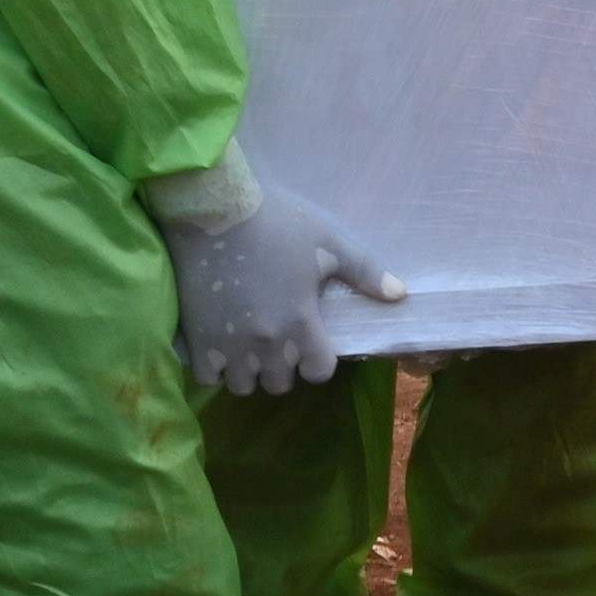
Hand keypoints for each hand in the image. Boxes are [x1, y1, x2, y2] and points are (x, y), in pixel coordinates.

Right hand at [144, 143, 403, 398]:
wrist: (214, 210)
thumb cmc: (277, 222)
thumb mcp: (330, 242)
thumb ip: (365, 271)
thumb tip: (400, 294)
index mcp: (300, 321)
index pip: (318, 371)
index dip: (319, 360)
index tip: (312, 344)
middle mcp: (265, 342)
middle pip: (279, 383)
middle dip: (284, 368)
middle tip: (279, 341)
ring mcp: (227, 344)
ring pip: (243, 385)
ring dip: (249, 371)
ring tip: (249, 347)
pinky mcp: (195, 338)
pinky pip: (207, 377)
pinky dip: (215, 368)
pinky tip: (220, 345)